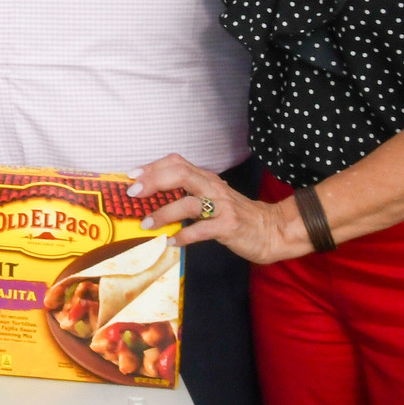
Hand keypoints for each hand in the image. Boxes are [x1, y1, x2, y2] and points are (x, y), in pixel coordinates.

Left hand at [128, 153, 305, 265]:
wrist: (271, 229)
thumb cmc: (234, 214)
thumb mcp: (211, 198)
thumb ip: (188, 193)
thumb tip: (151, 196)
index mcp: (206, 178)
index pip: (177, 162)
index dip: (152, 167)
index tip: (131, 176)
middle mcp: (213, 187)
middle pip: (180, 173)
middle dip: (153, 182)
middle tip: (133, 194)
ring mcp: (222, 206)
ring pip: (188, 202)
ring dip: (163, 213)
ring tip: (147, 224)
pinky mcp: (229, 226)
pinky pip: (201, 230)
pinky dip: (183, 236)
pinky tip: (172, 242)